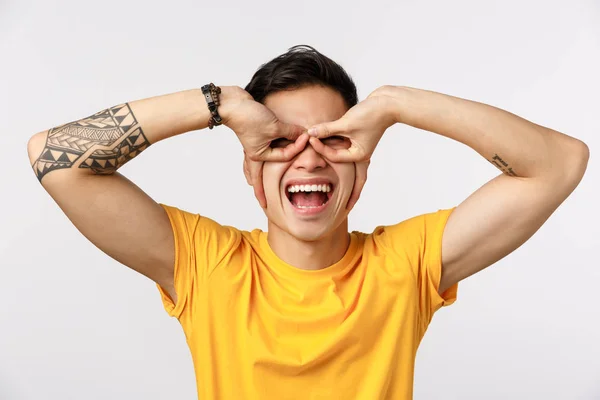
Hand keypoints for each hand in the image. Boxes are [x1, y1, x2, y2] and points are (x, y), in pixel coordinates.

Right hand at [219, 86, 308, 206]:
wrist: (232, 104)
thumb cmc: (250, 118)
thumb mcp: (274, 126)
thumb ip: (290, 132)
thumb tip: (303, 134)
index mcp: (259, 155)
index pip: (285, 155)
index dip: (297, 146)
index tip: (306, 136)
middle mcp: (254, 153)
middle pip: (259, 176)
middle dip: (261, 189)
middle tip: (263, 203)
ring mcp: (252, 145)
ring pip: (254, 165)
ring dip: (255, 176)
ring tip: (253, 186)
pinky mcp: (252, 135)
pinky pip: (257, 151)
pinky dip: (256, 159)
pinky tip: (255, 158)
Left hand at [306, 90, 397, 209]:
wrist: (388, 103)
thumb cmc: (371, 114)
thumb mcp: (347, 123)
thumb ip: (327, 129)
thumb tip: (310, 132)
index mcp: (359, 155)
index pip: (334, 156)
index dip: (320, 148)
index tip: (309, 138)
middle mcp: (361, 155)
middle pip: (356, 180)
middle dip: (352, 194)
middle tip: (346, 209)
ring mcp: (362, 149)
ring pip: (353, 169)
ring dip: (350, 180)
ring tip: (346, 196)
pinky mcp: (360, 140)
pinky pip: (350, 154)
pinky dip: (343, 157)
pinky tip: (338, 161)